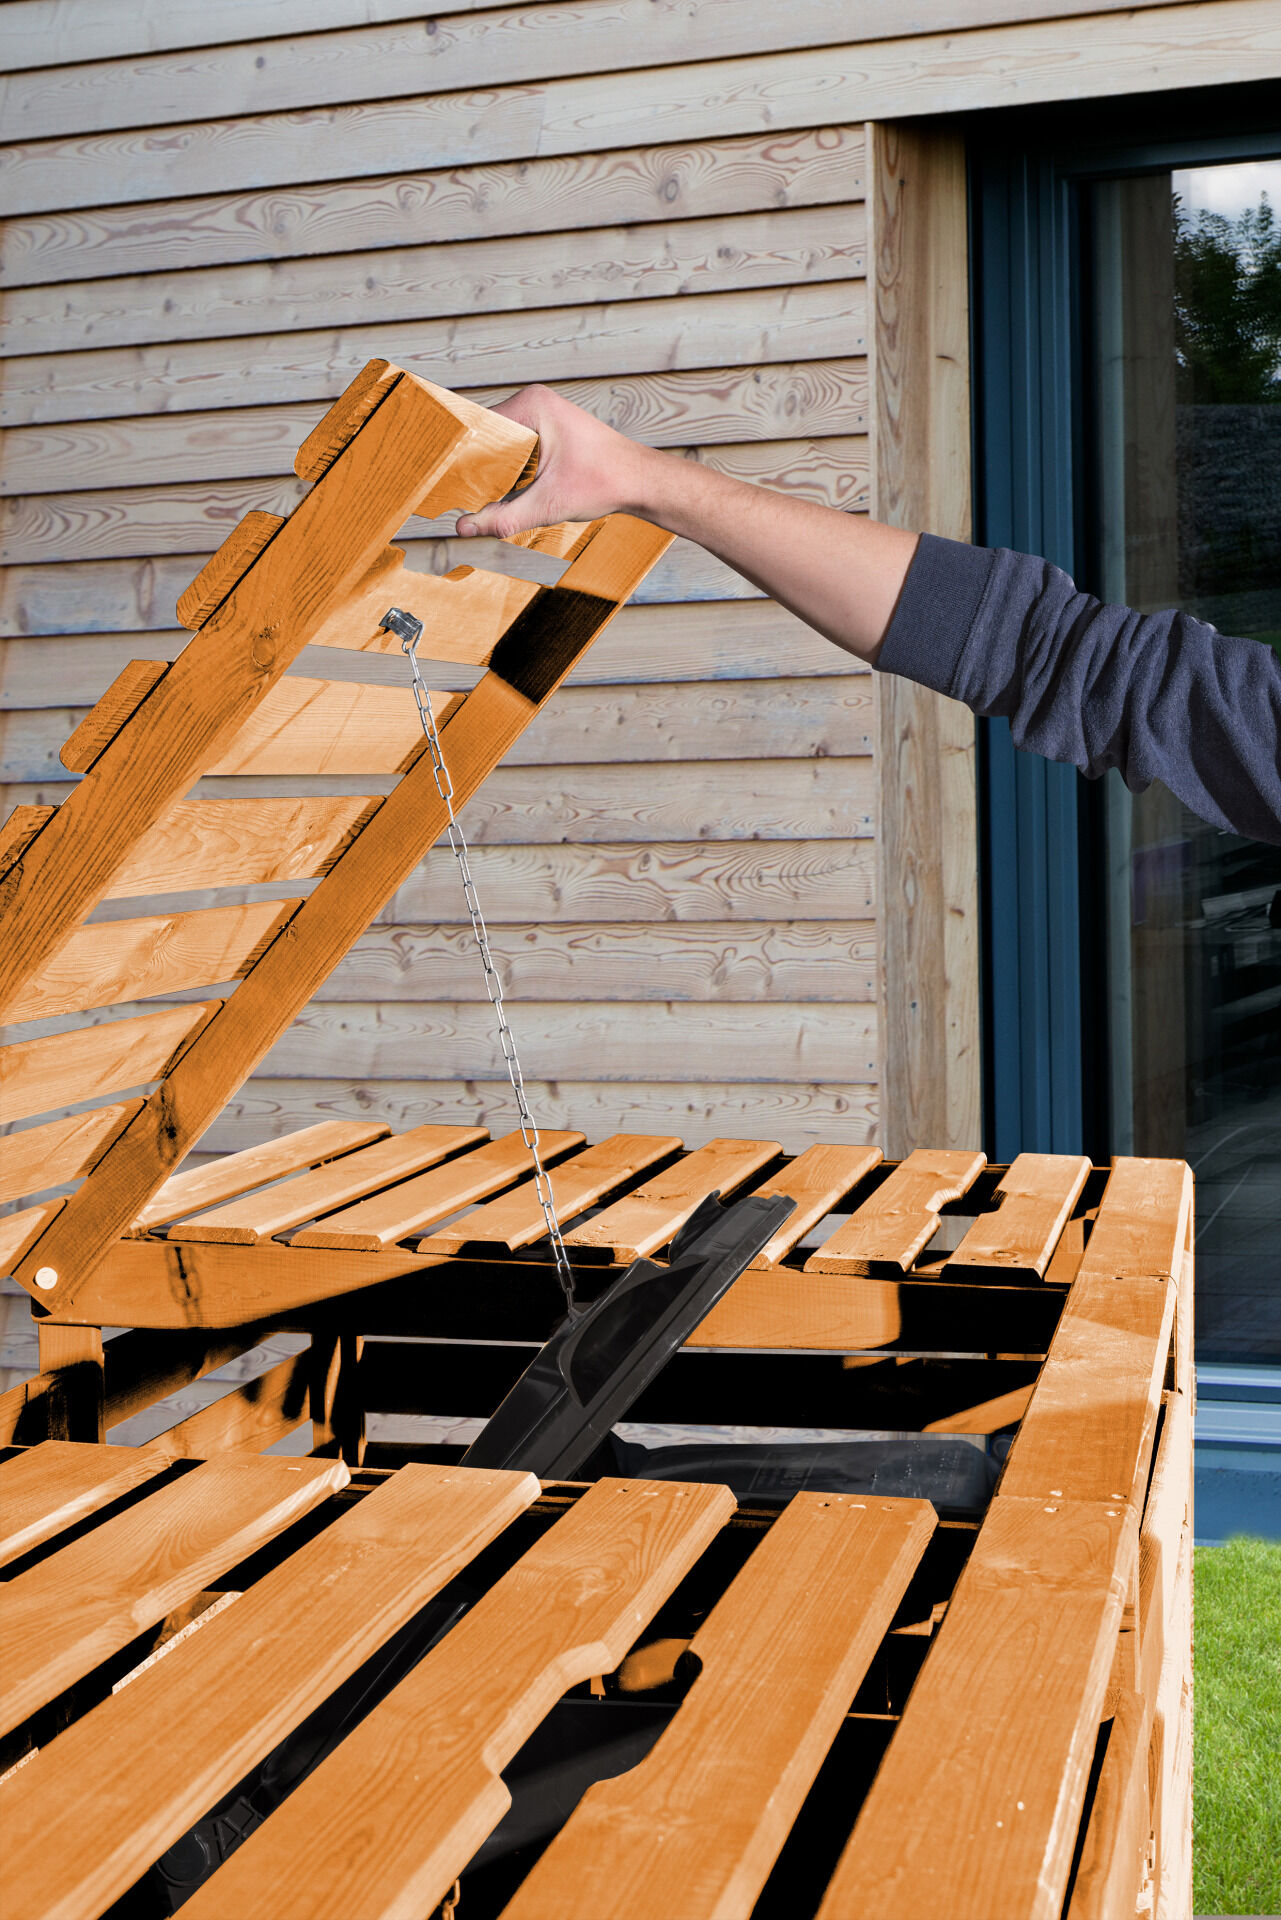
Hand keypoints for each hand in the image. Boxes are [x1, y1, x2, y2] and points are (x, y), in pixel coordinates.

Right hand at [455, 385, 661, 539]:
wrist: (641, 482)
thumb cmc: (605, 481)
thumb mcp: (547, 504)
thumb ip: (503, 518)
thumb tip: (464, 528)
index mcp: (531, 404)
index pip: (478, 426)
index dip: (459, 455)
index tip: (442, 480)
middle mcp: (533, 402)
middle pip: (486, 436)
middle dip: (473, 466)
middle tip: (452, 495)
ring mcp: (541, 415)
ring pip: (500, 445)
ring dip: (490, 470)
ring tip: (470, 496)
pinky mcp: (548, 432)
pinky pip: (515, 449)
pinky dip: (507, 470)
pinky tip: (498, 492)